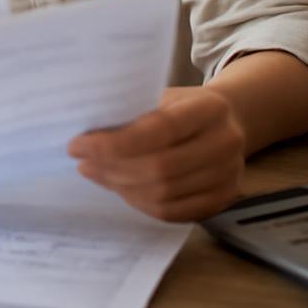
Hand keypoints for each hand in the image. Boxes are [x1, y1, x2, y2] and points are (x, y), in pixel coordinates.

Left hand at [67, 86, 245, 221]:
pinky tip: (121, 189)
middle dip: (113, 168)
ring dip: (122, 187)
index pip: (159, 130)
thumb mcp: (165, 95)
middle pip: (160, 167)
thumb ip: (136, 113)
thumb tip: (88, 138)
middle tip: (84, 164)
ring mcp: (228, 175)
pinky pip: (173, 212)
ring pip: (164, 193)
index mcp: (210, 108)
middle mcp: (225, 143)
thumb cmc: (185, 106)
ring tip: (97, 174)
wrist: (229, 121)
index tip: (78, 145)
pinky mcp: (223, 200)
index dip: (115, 142)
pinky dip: (141, 203)